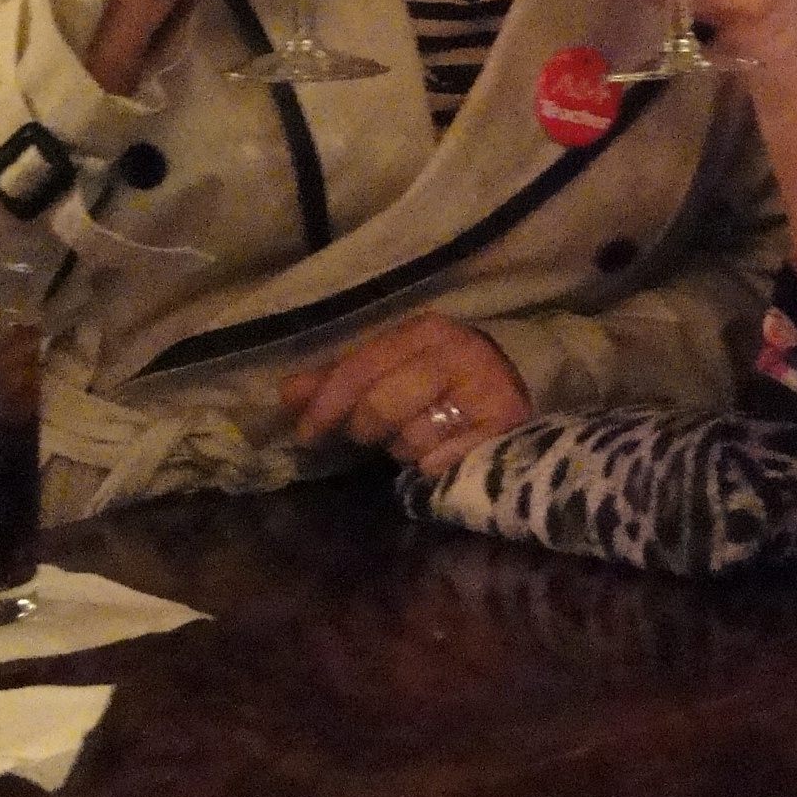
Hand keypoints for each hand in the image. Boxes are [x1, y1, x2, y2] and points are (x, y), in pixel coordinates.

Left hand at [279, 312, 533, 477]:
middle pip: (381, 407)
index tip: (305, 434)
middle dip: (367, 428)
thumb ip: (338, 380)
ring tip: (418, 436)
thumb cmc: (438, 381)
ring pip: (411, 439)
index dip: (327, 403)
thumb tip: (286, 393)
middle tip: (371, 434)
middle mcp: (459, 353)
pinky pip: (440, 463)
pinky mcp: (503, 430)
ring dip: (404, 448)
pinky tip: (441, 452)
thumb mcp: (390, 369)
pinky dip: (431, 466)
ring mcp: (486, 390)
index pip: (361, 368)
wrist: (510, 394)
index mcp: (426, 331)